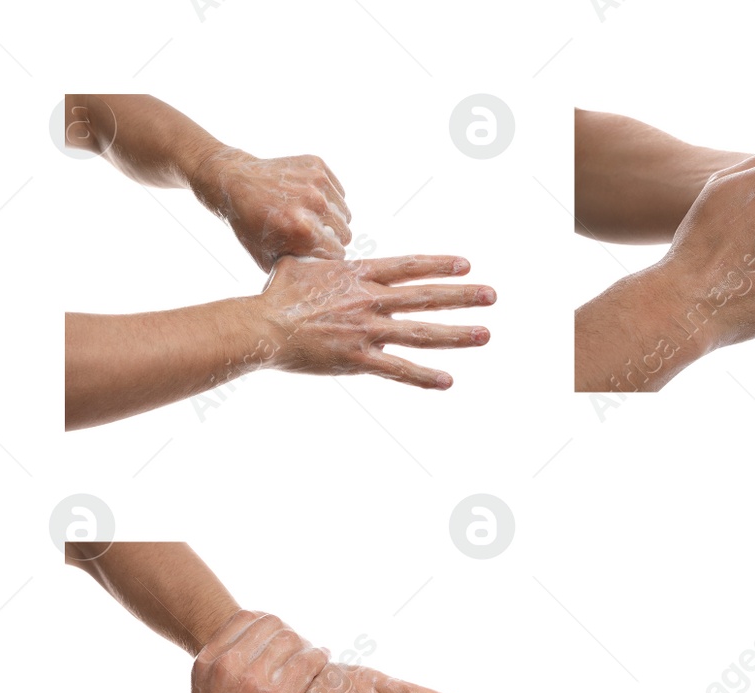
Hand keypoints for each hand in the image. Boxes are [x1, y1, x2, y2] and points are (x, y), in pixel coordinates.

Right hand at [176, 610, 326, 692]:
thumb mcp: (205, 683)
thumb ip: (225, 659)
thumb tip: (255, 640)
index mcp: (211, 656)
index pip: (248, 617)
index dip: (269, 625)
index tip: (278, 639)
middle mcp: (230, 662)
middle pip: (272, 625)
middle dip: (289, 634)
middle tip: (300, 648)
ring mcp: (253, 679)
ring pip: (291, 639)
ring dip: (306, 645)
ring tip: (313, 656)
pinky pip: (307, 661)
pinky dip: (319, 657)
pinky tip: (323, 662)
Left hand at [190, 147, 350, 268]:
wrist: (234, 183)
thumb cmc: (249, 225)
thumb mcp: (268, 258)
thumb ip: (297, 268)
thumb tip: (320, 277)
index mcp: (302, 230)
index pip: (337, 253)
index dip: (328, 257)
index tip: (318, 255)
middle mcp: (314, 203)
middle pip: (345, 234)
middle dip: (333, 239)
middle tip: (315, 238)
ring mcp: (317, 182)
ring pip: (345, 213)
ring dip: (333, 219)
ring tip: (313, 220)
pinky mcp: (318, 165)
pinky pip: (339, 192)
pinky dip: (330, 199)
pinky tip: (310, 202)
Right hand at [254, 256, 494, 390]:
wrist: (262, 325)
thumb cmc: (276, 295)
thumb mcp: (300, 263)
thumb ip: (322, 260)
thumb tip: (323, 250)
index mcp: (359, 275)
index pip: (409, 267)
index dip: (440, 265)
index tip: (466, 264)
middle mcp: (370, 300)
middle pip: (426, 296)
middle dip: (463, 296)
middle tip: (492, 296)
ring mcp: (367, 330)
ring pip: (421, 332)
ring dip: (457, 334)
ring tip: (485, 334)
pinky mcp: (358, 359)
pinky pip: (398, 370)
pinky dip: (424, 377)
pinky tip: (448, 381)